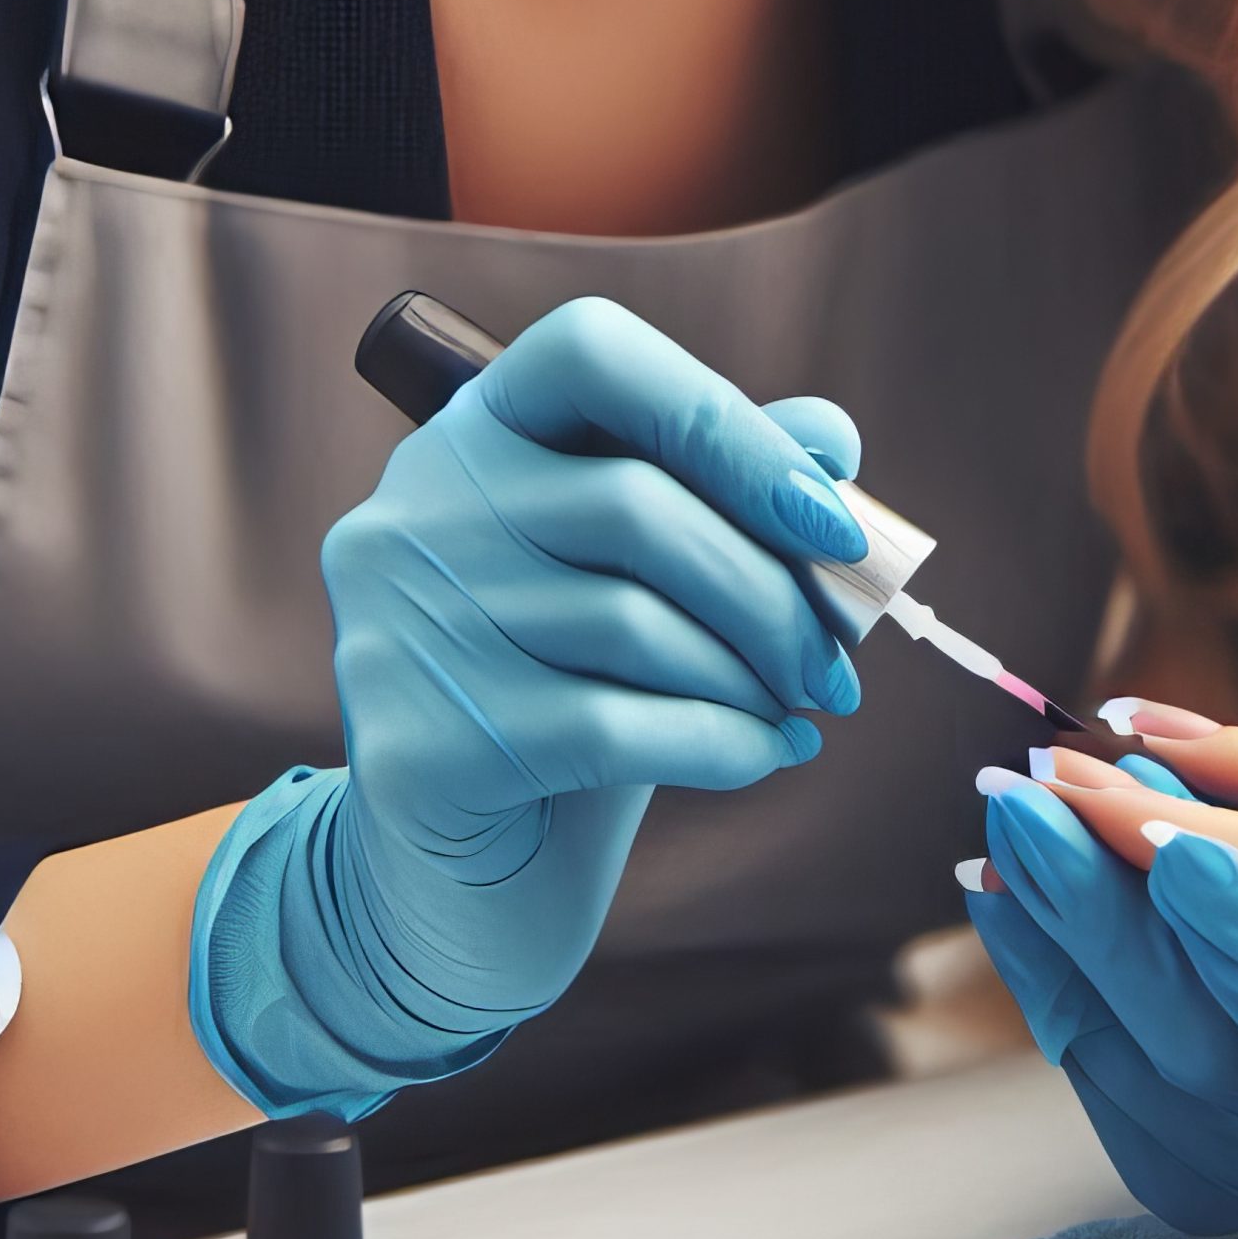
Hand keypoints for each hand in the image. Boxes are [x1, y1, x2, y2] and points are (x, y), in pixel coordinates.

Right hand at [191, 295, 870, 1116]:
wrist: (469, 886)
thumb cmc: (580, 699)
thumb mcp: (656, 583)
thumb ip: (731, 493)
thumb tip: (834, 437)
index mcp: (473, 432)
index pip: (591, 352)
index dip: (726, 422)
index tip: (829, 521)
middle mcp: (414, 509)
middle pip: (634, 504)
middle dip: (771, 591)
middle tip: (840, 661)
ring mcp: (398, 625)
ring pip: (631, 621)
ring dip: (753, 673)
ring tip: (801, 707)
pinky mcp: (413, 745)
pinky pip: (612, 726)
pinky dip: (722, 742)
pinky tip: (767, 756)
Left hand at [961, 726, 1237, 1232]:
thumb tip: (1135, 737)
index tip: (1168, 829)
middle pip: (1206, 1042)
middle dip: (1104, 906)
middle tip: (1032, 794)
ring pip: (1136, 1063)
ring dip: (1056, 932)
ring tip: (1010, 823)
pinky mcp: (1198, 1189)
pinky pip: (1101, 1081)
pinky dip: (1048, 979)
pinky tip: (1008, 897)